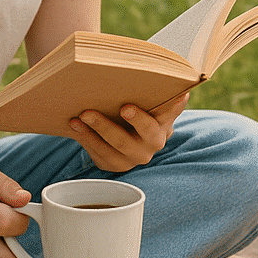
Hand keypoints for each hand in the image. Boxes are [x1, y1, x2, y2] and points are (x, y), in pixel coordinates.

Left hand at [68, 92, 188, 171]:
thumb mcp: (161, 108)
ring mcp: (128, 160)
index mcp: (160, 131)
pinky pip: (96, 154)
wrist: (140, 133)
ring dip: (90, 133)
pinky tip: (73, 125)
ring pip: (107, 149)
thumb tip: (184, 93)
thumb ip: (170, 101)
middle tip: (88, 112)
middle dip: (106, 127)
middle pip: (125, 141)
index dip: (139, 119)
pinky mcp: (112, 164)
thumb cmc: (149, 113)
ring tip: (77, 117)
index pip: (151, 126)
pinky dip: (84, 139)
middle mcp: (147, 149)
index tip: (125, 107)